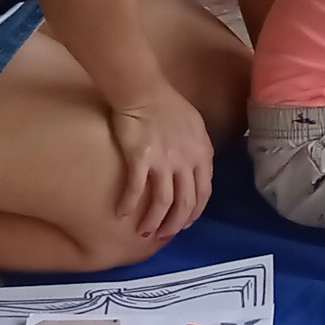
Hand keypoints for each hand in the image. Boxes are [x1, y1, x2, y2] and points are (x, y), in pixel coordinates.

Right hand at [109, 93, 213, 243]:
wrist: (142, 89)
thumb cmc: (167, 104)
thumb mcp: (195, 126)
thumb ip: (197, 149)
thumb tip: (195, 168)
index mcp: (202, 152)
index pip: (204, 191)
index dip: (195, 211)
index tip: (185, 222)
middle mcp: (186, 160)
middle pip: (185, 202)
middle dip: (175, 223)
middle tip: (164, 235)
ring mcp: (164, 161)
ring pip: (162, 202)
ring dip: (153, 221)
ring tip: (144, 232)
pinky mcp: (140, 160)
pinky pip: (135, 190)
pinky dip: (128, 205)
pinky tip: (120, 213)